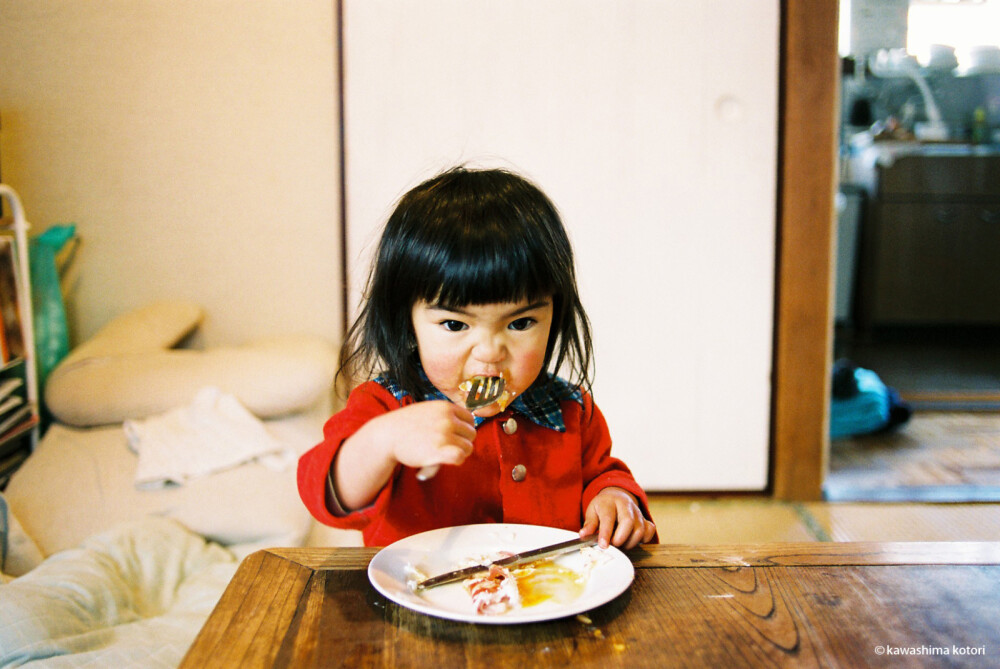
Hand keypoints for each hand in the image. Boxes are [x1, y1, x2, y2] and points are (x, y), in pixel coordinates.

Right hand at [333, 400, 476, 509]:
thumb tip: (467, 422)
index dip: (464, 429)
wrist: (387, 435)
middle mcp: (447, 419)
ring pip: (468, 447)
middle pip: (471, 434)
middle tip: (447, 447)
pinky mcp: (439, 450)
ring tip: (442, 454)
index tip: (454, 436)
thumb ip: (445, 414)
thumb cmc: (407, 424)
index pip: (470, 419)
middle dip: (462, 442)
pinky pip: (460, 457)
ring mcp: (444, 435)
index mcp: (445, 407)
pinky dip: (456, 460)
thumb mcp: (427, 410)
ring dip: (458, 453)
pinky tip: (444, 460)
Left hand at [580, 487, 656, 549]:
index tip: (603, 545)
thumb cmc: (603, 507)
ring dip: (630, 542)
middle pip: (628, 522)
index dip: (606, 533)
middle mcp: (626, 505)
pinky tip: (631, 540)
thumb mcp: (592, 511)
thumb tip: (583, 535)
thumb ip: (589, 524)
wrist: (617, 496)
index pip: (608, 518)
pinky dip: (642, 539)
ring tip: (619, 543)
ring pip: (640, 530)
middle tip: (613, 545)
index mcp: (609, 502)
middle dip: (620, 538)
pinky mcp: (645, 519)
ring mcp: (638, 512)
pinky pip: (649, 531)